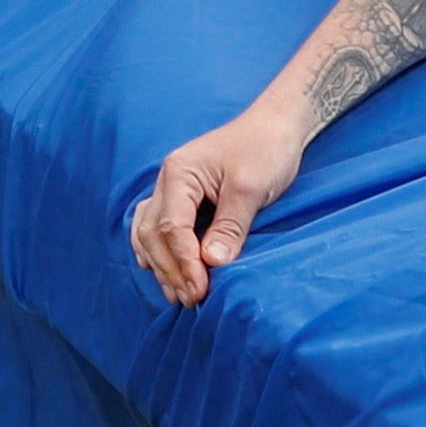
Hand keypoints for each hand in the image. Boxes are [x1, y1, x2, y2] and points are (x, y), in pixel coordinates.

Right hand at [130, 108, 306, 304]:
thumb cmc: (266, 150)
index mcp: (179, 172)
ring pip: (149, 233)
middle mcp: (167, 180)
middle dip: (171, 269)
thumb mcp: (251, 188)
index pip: (172, 227)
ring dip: (162, 265)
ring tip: (179, 295)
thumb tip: (212, 264)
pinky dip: (158, 251)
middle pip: (154, 234)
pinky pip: (157, 226)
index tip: (200, 290)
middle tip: (192, 300)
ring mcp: (171, 188)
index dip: (184, 263)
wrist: (276, 126)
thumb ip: (230, 226)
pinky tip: (163, 271)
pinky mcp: (182, 197)